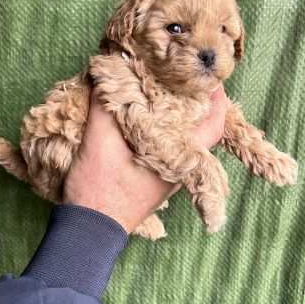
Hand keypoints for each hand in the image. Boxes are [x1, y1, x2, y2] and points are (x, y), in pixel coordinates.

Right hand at [63, 86, 226, 231]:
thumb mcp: (99, 143)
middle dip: (196, 102)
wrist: (88, 232)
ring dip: (178, 115)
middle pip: (200, 130)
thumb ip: (106, 106)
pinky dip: (161, 127)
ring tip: (165, 89)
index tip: (209, 75)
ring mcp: (165, 176)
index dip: (216, 98)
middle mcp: (177, 169)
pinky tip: (144, 115)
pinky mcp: (151, 179)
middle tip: (185, 77)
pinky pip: (165, 147)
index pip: (212, 126)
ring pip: (182, 139)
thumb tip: (108, 71)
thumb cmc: (98, 192)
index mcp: (176, 160)